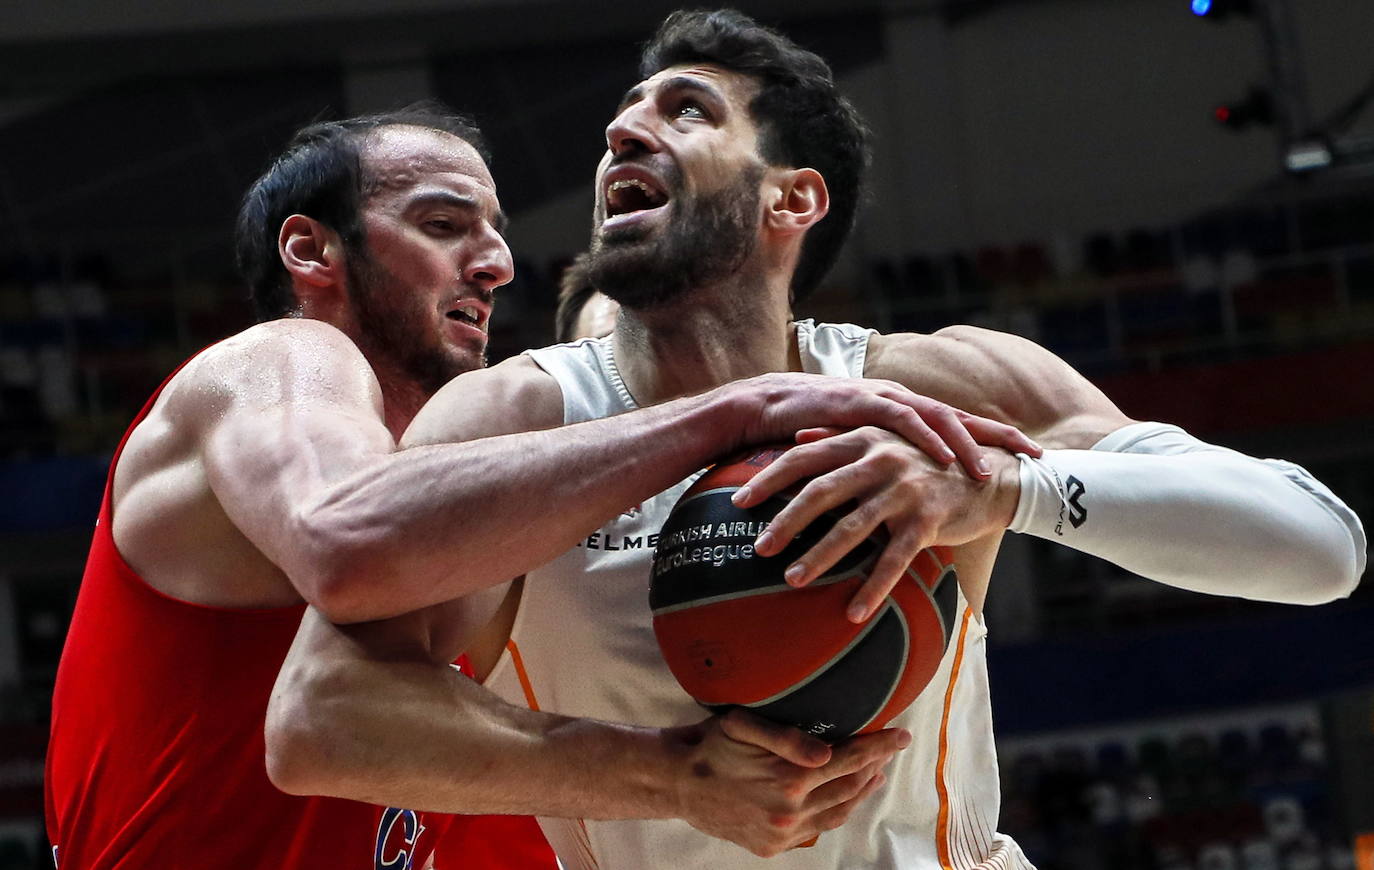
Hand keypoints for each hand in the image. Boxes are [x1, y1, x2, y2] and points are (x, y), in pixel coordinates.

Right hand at [668, 708, 908, 856]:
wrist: (677, 782)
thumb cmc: (712, 745)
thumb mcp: (744, 725)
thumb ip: (788, 736)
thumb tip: (829, 753)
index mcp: (788, 778)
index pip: (849, 759)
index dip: (878, 747)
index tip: (901, 736)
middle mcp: (790, 811)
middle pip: (849, 788)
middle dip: (874, 766)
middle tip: (888, 749)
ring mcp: (782, 833)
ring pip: (837, 813)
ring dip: (860, 792)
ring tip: (873, 774)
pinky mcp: (771, 846)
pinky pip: (814, 829)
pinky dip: (834, 811)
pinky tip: (838, 797)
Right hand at [730, 373, 1039, 480]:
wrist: (764, 406)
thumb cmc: (808, 433)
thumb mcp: (856, 454)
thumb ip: (882, 468)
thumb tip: (908, 499)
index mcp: (902, 412)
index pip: (957, 424)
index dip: (995, 439)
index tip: (1032, 456)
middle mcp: (899, 400)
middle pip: (961, 417)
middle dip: (1000, 437)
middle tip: (1036, 457)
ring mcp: (882, 399)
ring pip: (938, 417)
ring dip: (966, 443)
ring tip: (989, 471)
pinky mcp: (860, 404)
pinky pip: (902, 420)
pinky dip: (926, 437)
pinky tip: (943, 457)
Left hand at [731, 426, 1022, 621]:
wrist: (992, 475)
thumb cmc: (928, 461)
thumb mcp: (885, 442)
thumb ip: (840, 438)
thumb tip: (796, 439)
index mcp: (864, 440)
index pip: (805, 457)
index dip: (769, 478)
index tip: (738, 501)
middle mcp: (880, 460)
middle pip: (821, 492)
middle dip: (785, 521)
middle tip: (758, 549)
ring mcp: (904, 489)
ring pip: (852, 527)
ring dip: (820, 556)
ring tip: (792, 580)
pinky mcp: (928, 519)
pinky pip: (894, 559)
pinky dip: (872, 587)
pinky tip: (852, 612)